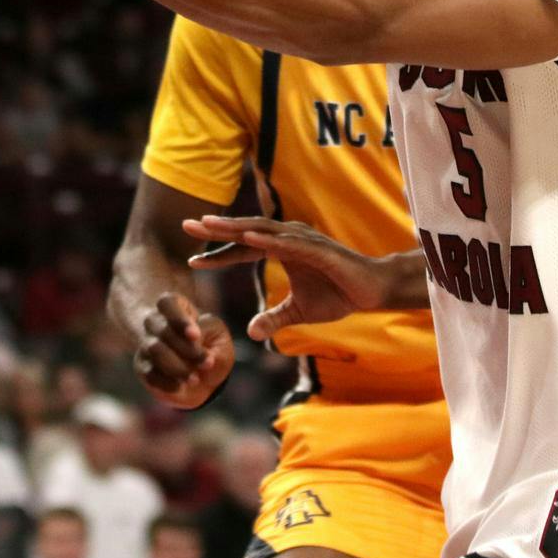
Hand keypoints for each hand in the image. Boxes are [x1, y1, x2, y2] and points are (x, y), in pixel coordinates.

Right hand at [134, 292, 234, 408]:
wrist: (203, 376)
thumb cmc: (212, 348)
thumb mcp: (220, 338)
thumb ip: (211, 334)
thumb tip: (198, 345)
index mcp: (176, 307)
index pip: (167, 303)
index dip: (179, 319)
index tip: (195, 335)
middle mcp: (156, 323)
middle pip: (163, 330)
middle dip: (186, 349)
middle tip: (206, 363)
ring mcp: (147, 344)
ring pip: (154, 349)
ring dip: (176, 366)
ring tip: (195, 379)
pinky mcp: (142, 366)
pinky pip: (148, 372)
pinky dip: (165, 381)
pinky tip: (179, 387)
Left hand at [184, 216, 390, 339]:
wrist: (371, 290)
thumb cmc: (338, 294)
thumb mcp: (299, 311)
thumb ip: (275, 318)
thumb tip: (251, 333)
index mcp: (281, 249)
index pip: (242, 248)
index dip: (218, 254)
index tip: (191, 259)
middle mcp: (288, 239)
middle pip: (245, 231)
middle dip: (216, 229)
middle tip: (186, 225)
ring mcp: (303, 241)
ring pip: (262, 230)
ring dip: (235, 227)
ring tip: (209, 225)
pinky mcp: (318, 249)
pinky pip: (287, 243)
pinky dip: (266, 238)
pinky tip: (246, 237)